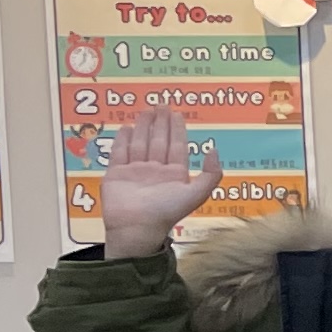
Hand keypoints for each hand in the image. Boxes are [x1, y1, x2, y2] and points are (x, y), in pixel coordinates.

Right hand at [96, 97, 221, 259]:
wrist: (137, 227)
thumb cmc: (167, 212)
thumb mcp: (197, 194)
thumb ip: (211, 174)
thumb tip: (215, 150)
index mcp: (174, 174)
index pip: (176, 146)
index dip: (177, 129)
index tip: (177, 113)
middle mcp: (155, 171)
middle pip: (158, 141)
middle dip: (160, 122)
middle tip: (160, 103)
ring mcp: (135, 172)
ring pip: (140, 143)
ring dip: (143, 126)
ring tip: (146, 110)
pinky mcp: (116, 174)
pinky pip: (120, 153)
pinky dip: (123, 140)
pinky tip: (127, 127)